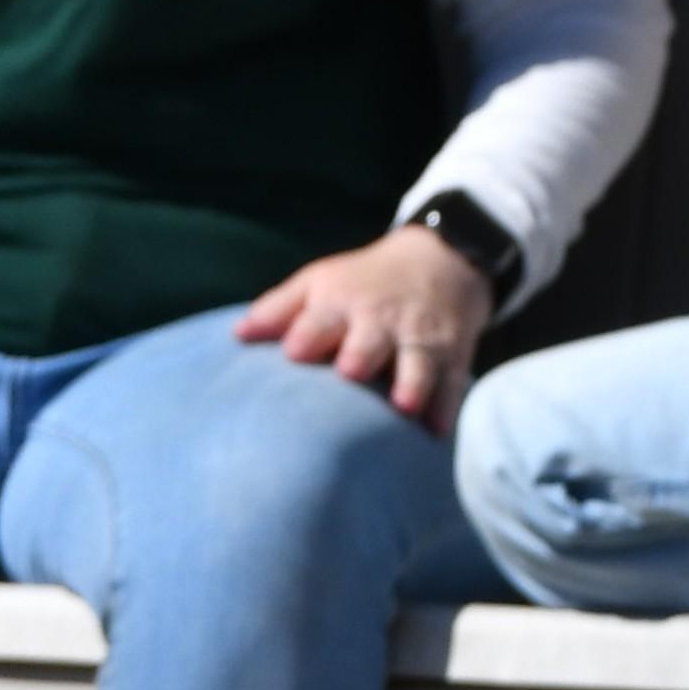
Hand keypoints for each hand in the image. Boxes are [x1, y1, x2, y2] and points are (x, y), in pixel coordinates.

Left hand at [237, 227, 492, 434]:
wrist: (443, 259)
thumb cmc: (360, 285)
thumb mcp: (319, 283)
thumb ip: (278, 310)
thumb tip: (236, 335)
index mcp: (341, 306)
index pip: (322, 319)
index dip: (309, 334)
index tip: (295, 351)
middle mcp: (381, 322)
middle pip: (371, 340)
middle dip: (362, 354)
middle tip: (350, 372)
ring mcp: (419, 340)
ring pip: (417, 362)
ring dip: (411, 382)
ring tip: (403, 405)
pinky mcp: (452, 356)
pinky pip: (451, 383)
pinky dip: (446, 406)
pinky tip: (435, 430)